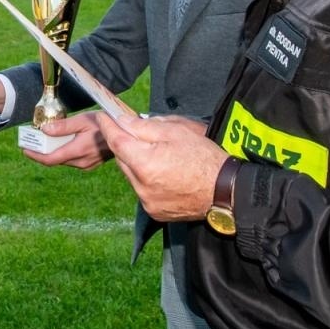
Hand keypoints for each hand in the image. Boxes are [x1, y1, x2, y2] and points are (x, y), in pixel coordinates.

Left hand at [26, 112, 111, 168]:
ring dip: (53, 151)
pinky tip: (61, 142)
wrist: (125, 133)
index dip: (35, 156)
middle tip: (33, 141)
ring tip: (45, 140)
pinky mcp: (90, 164)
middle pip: (56, 160)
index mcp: (77, 151)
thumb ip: (63, 127)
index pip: (50, 159)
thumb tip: (45, 130)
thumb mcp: (83, 120)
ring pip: (64, 160)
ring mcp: (87, 164)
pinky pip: (72, 160)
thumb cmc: (105, 122)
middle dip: (42, 151)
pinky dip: (63, 152)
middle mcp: (81, 162)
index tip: (24, 150)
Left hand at [95, 113, 226, 221]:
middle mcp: (141, 186)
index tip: (103, 116)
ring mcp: (147, 202)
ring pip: (131, 175)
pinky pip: (141, 190)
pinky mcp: (154, 212)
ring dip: (136, 162)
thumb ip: (144, 126)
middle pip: (122, 159)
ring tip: (155, 153)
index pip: (116, 141)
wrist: (226, 190)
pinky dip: (145, 179)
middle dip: (125, 144)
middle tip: (133, 131)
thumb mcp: (177, 131)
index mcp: (145, 164)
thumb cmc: (205, 157)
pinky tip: (162, 171)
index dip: (107, 126)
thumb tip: (123, 121)